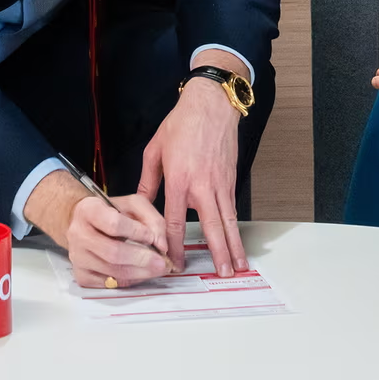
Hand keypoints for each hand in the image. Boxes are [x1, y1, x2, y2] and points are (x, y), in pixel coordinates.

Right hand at [60, 184, 172, 288]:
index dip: (136, 232)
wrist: (84, 224)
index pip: (114, 224)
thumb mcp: (133, 205)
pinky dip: (129, 281)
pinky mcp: (81, 275)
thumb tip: (161, 244)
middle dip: (142, 259)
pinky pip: (109, 284)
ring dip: (139, 273)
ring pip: (113, 271)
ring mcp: (78, 257)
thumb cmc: (109, 213)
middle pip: (113, 253)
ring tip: (155, 269)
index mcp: (89, 210)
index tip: (151, 237)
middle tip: (161, 262)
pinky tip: (138, 274)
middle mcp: (79, 234)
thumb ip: (152, 219)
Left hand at [137, 75, 246, 275]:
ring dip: (233, 245)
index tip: (174, 262)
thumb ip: (147, 180)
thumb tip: (140, 202)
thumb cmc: (182, 123)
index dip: (174, 246)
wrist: (211, 105)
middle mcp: (201, 186)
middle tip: (222, 274)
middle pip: (211, 228)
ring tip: (238, 265)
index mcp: (178, 180)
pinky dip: (235, 226)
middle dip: (217, 254)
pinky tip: (236, 240)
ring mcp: (219, 184)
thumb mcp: (155, 150)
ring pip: (228, 221)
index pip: (175, 222)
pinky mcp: (230, 179)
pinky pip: (232, 208)